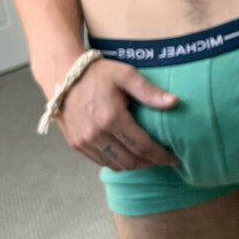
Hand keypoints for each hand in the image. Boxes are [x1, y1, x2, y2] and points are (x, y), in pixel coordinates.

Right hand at [54, 57, 180, 171]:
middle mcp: (97, 134)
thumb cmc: (98, 73)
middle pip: (131, 161)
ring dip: (134, 165)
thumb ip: (149, 91)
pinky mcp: (76, 144)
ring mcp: (84, 142)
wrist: (63, 75)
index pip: (143, 147)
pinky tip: (127, 154)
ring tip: (147, 158)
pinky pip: (102, 161)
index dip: (161, 156)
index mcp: (112, 118)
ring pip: (116, 165)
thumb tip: (175, 102)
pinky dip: (117, 162)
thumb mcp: (126, 75)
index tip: (174, 159)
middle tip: (162, 158)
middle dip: (150, 163)